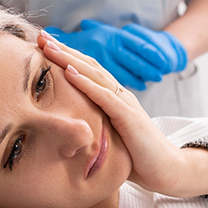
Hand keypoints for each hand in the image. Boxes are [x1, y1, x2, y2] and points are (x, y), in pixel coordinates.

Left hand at [37, 32, 207, 196]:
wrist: (166, 170)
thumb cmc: (139, 159)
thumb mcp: (111, 140)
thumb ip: (96, 129)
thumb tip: (71, 131)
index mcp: (116, 101)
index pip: (89, 73)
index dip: (67, 58)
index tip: (44, 48)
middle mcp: (121, 97)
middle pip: (90, 67)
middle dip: (64, 51)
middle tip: (41, 36)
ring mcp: (127, 105)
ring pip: (95, 75)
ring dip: (70, 60)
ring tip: (49, 47)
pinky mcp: (130, 118)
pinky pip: (105, 97)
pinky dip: (86, 84)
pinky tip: (69, 72)